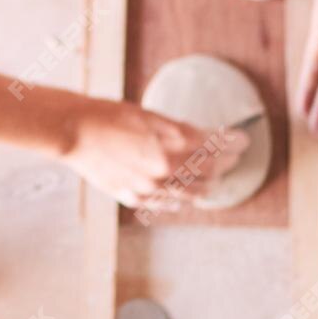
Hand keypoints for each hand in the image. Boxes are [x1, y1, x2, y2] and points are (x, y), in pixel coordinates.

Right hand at [57, 98, 245, 209]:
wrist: (74, 132)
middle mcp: (165, 168)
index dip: (234, 143)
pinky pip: (166, 204)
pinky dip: (180, 199)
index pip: (216, 146)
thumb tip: (202, 138)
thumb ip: (177, 130)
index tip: (243, 141)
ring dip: (206, 185)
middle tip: (233, 158)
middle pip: (208, 171)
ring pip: (191, 193)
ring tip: (215, 182)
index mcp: (172, 142)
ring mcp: (149, 187)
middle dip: (225, 163)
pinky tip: (186, 197)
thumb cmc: (109, 115)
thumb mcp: (149, 114)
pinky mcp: (134, 197)